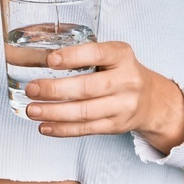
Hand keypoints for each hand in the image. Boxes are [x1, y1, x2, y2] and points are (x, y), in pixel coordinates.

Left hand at [23, 41, 183, 152]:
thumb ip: (85, 54)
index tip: (50, 60)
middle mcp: (126, 80)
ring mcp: (123, 106)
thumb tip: (39, 56)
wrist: (151, 99)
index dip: (73, 57)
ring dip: (54, 113)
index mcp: (122, 55)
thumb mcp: (112, 54)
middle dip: (55, 89)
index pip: (97, 53)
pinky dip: (63, 129)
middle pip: (87, 88)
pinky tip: (45, 126)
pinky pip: (86, 129)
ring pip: (84, 112)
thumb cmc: (122, 72)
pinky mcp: (116, 126)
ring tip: (32, 110)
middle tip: (32, 89)